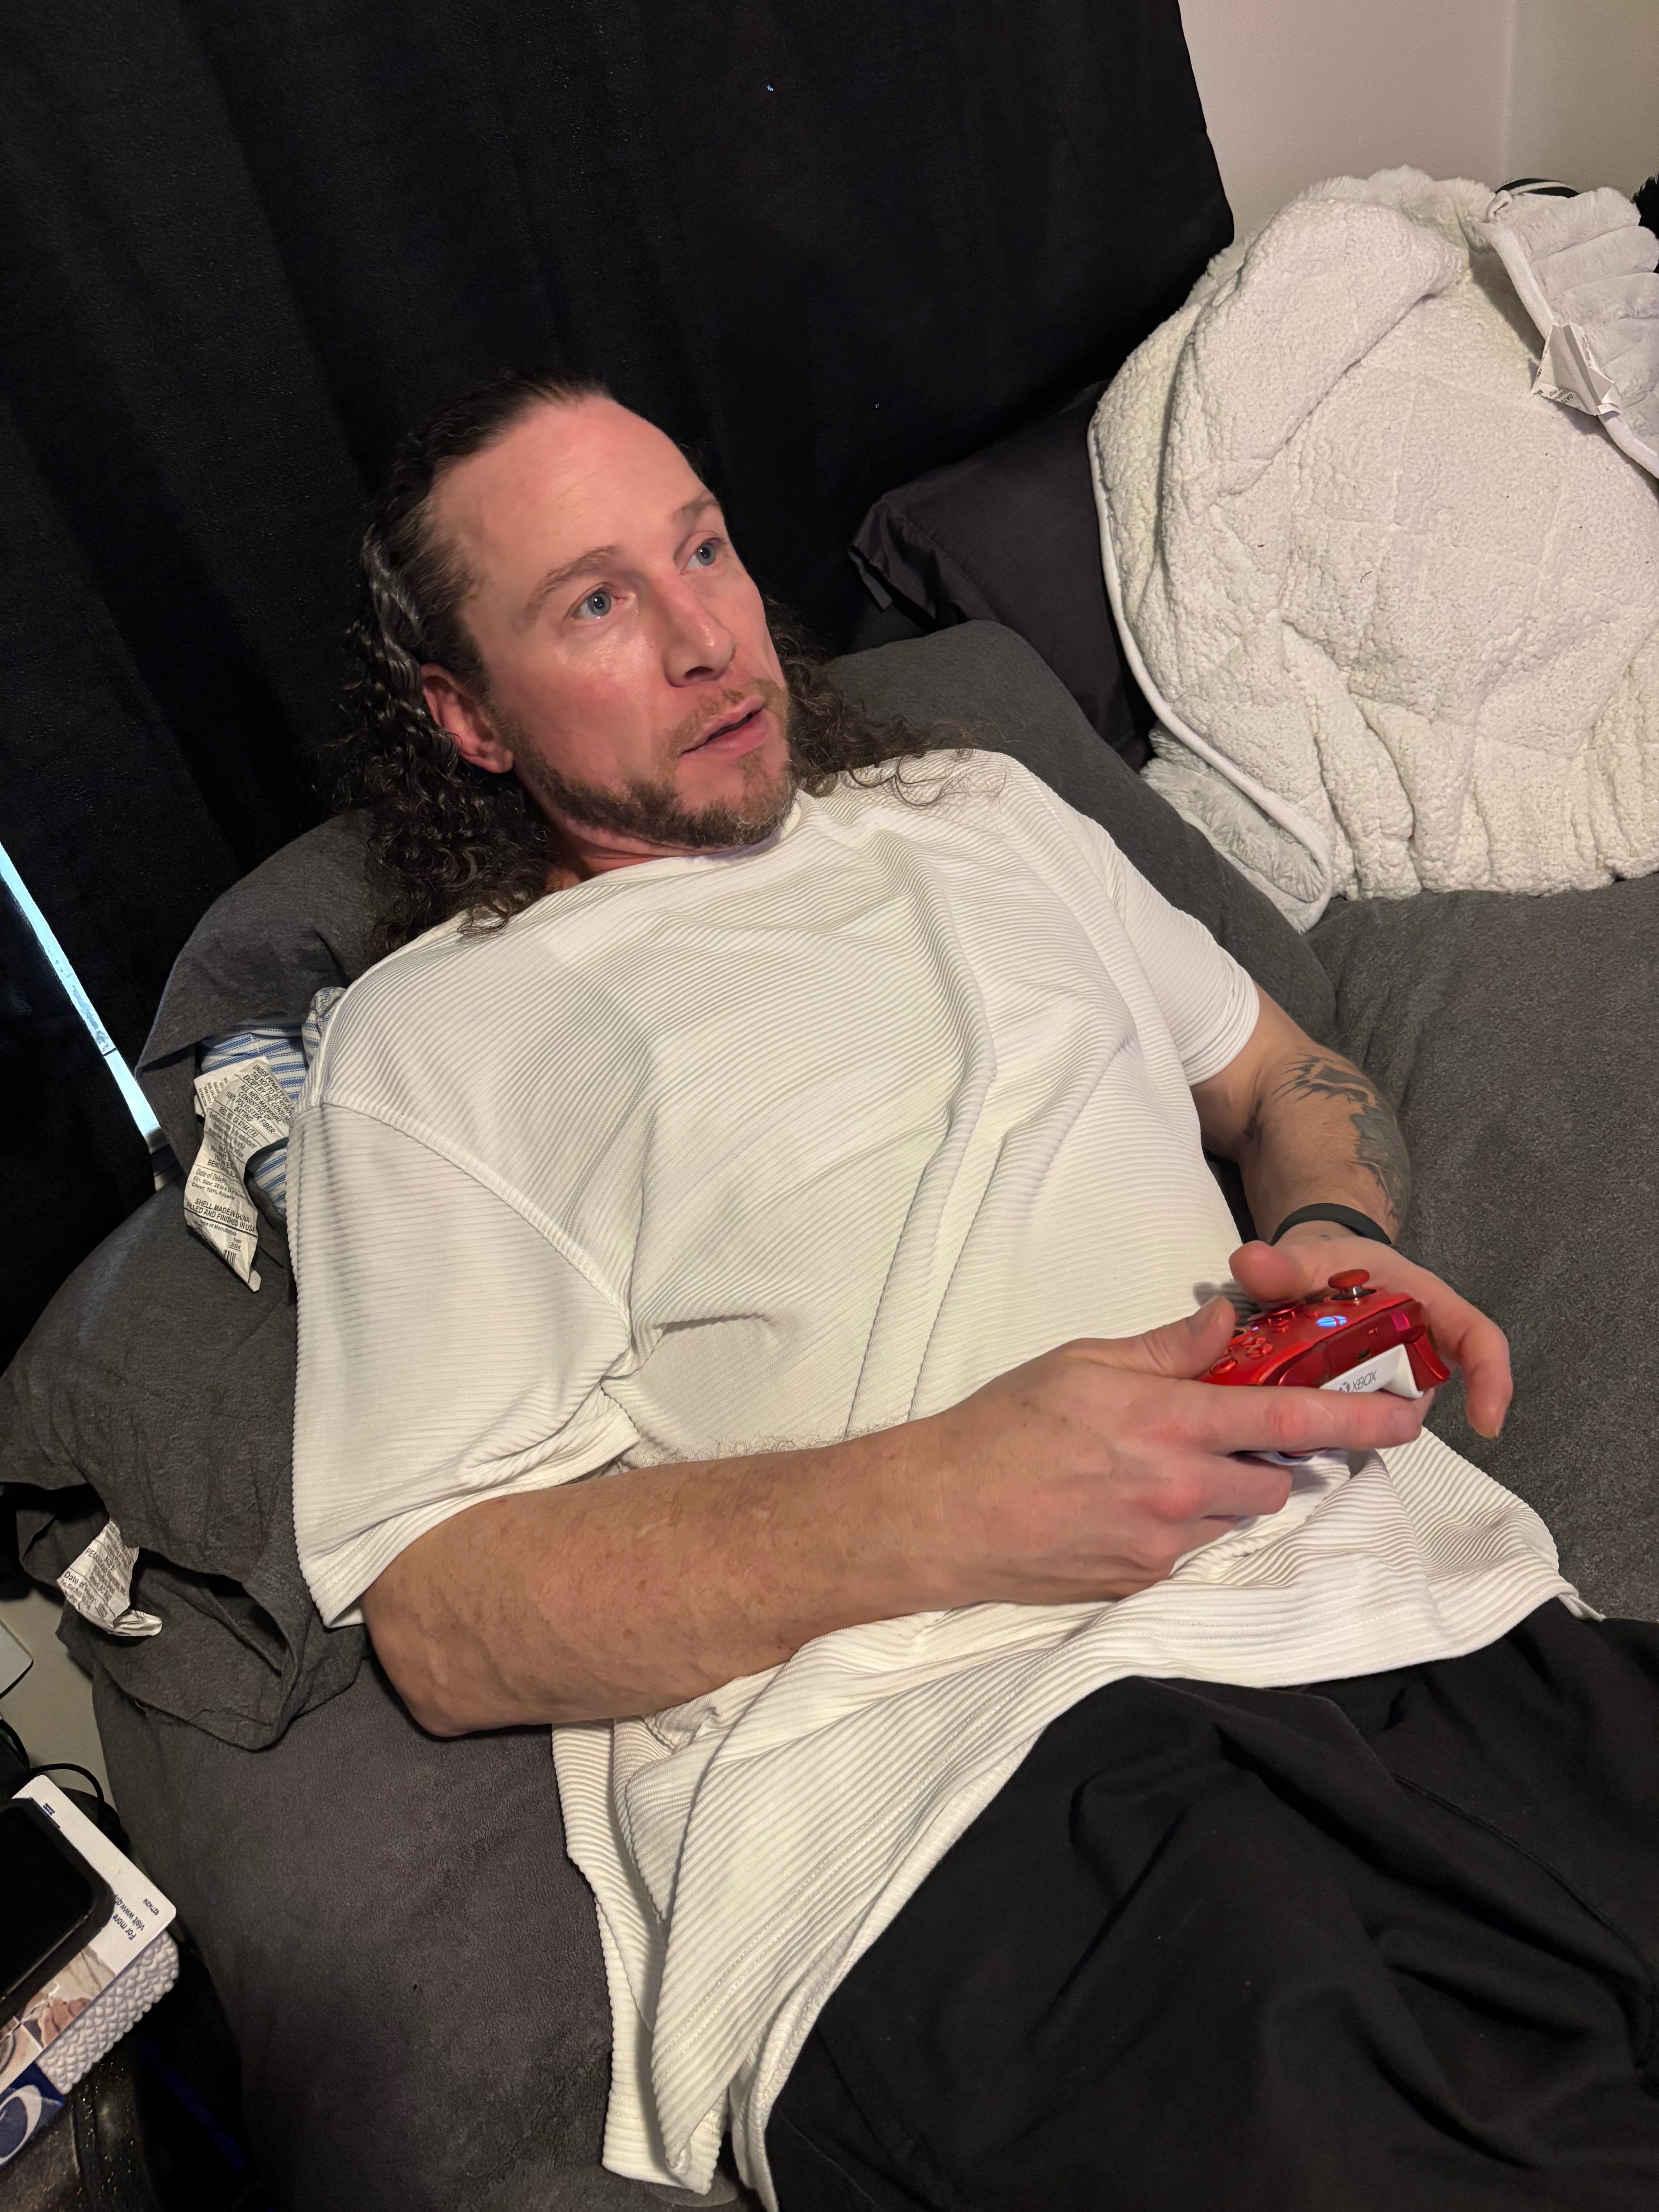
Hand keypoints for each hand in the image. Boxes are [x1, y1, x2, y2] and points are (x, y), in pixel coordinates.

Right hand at [918, 1294, 1428, 1607]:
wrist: (941, 1514)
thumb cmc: (1004, 1426)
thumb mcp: (1082, 1362)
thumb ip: (1165, 1348)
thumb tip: (1227, 1322)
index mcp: (1168, 1425)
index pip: (1289, 1424)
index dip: (1358, 1420)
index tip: (1409, 1417)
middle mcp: (1178, 1491)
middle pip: (1274, 1484)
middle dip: (1269, 1462)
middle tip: (1225, 1434)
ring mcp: (1161, 1545)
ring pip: (1232, 1518)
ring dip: (1223, 1493)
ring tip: (1162, 1468)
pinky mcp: (1139, 1582)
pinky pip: (1188, 1549)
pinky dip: (1178, 1523)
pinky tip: (1125, 1503)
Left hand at [1232, 1229, 1510, 1438]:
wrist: (1309, 1273)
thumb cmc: (1332, 1263)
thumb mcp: (1311, 1255)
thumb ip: (1283, 1263)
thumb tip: (1251, 1263)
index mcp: (1428, 1303)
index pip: (1477, 1340)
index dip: (1490, 1380)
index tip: (1485, 1424)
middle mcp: (1417, 1349)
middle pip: (1418, 1393)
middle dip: (1376, 1411)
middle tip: (1325, 1414)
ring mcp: (1390, 1378)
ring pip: (1378, 1416)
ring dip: (1339, 1420)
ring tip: (1291, 1411)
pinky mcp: (1359, 1400)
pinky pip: (1347, 1422)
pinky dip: (1317, 1424)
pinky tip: (1282, 1422)